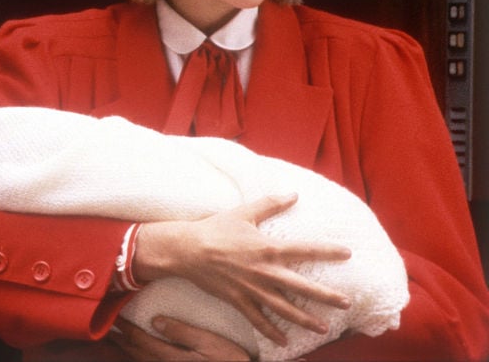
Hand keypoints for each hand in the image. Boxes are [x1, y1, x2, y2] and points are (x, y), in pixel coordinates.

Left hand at [108, 316, 250, 360]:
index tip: (112, 315)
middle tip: (103, 328)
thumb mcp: (209, 341)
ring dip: (124, 350)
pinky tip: (135, 354)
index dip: (124, 327)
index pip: (140, 339)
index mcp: (171, 357)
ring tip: (112, 340)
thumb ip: (181, 331)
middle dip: (118, 340)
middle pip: (135, 352)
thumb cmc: (230, 360)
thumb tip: (155, 320)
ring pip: (139, 361)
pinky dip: (137, 359)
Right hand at [133, 193, 351, 346]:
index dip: (328, 251)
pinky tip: (284, 341)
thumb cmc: (216, 228)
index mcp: (268, 248)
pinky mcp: (238, 300)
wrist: (187, 250)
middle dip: (326, 297)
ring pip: (284, 309)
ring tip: (324, 329)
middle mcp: (264, 271)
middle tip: (347, 304)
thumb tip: (294, 193)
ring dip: (305, 320)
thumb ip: (271, 204)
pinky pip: (257, 320)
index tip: (348, 253)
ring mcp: (252, 289)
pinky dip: (271, 332)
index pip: (305, 250)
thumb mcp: (244, 212)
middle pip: (302, 287)